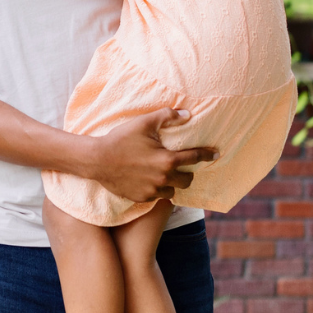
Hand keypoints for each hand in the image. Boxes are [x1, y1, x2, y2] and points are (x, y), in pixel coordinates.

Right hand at [76, 109, 214, 204]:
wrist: (97, 160)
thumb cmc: (120, 139)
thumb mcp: (143, 123)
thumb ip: (167, 117)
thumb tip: (187, 114)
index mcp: (167, 160)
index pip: (194, 158)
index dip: (207, 155)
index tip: (215, 154)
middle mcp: (163, 178)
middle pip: (187, 180)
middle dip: (188, 174)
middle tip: (181, 167)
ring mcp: (152, 191)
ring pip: (172, 191)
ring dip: (171, 183)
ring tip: (164, 175)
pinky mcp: (141, 198)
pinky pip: (156, 196)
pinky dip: (156, 189)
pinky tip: (149, 180)